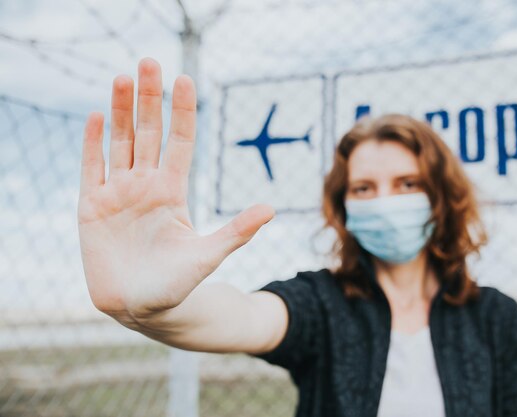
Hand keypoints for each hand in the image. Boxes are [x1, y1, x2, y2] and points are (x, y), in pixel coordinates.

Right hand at [77, 58, 273, 319]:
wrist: (141, 308)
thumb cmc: (177, 285)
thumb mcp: (208, 255)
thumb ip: (237, 232)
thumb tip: (272, 209)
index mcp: (173, 191)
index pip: (180, 142)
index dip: (182, 112)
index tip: (185, 79)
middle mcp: (145, 186)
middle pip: (147, 133)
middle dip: (148, 98)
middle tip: (150, 62)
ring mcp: (118, 194)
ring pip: (119, 142)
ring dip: (120, 111)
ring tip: (123, 77)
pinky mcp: (92, 207)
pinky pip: (91, 169)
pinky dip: (92, 144)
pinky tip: (97, 117)